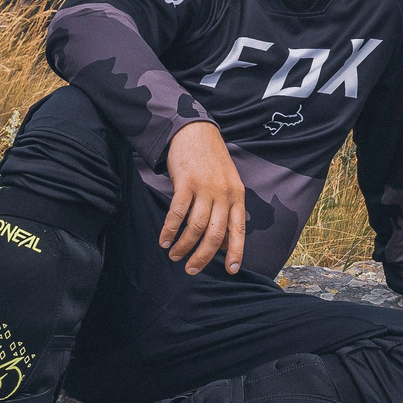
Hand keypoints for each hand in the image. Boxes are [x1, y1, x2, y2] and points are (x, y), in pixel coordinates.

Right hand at [160, 121, 245, 273]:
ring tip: (174, 255)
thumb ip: (227, 210)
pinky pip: (177, 213)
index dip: (236, 252)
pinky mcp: (185, 183)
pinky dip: (170, 230)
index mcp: (237, 196)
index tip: (232, 271)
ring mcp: (205, 188)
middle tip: (191, 270)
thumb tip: (224, 243)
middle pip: (215, 234)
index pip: (239, 229)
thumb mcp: (228, 184)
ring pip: (195, 227)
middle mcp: (223, 194)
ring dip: (183, 246)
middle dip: (203, 257)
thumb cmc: (211, 161)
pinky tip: (164, 240)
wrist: (196, 132)